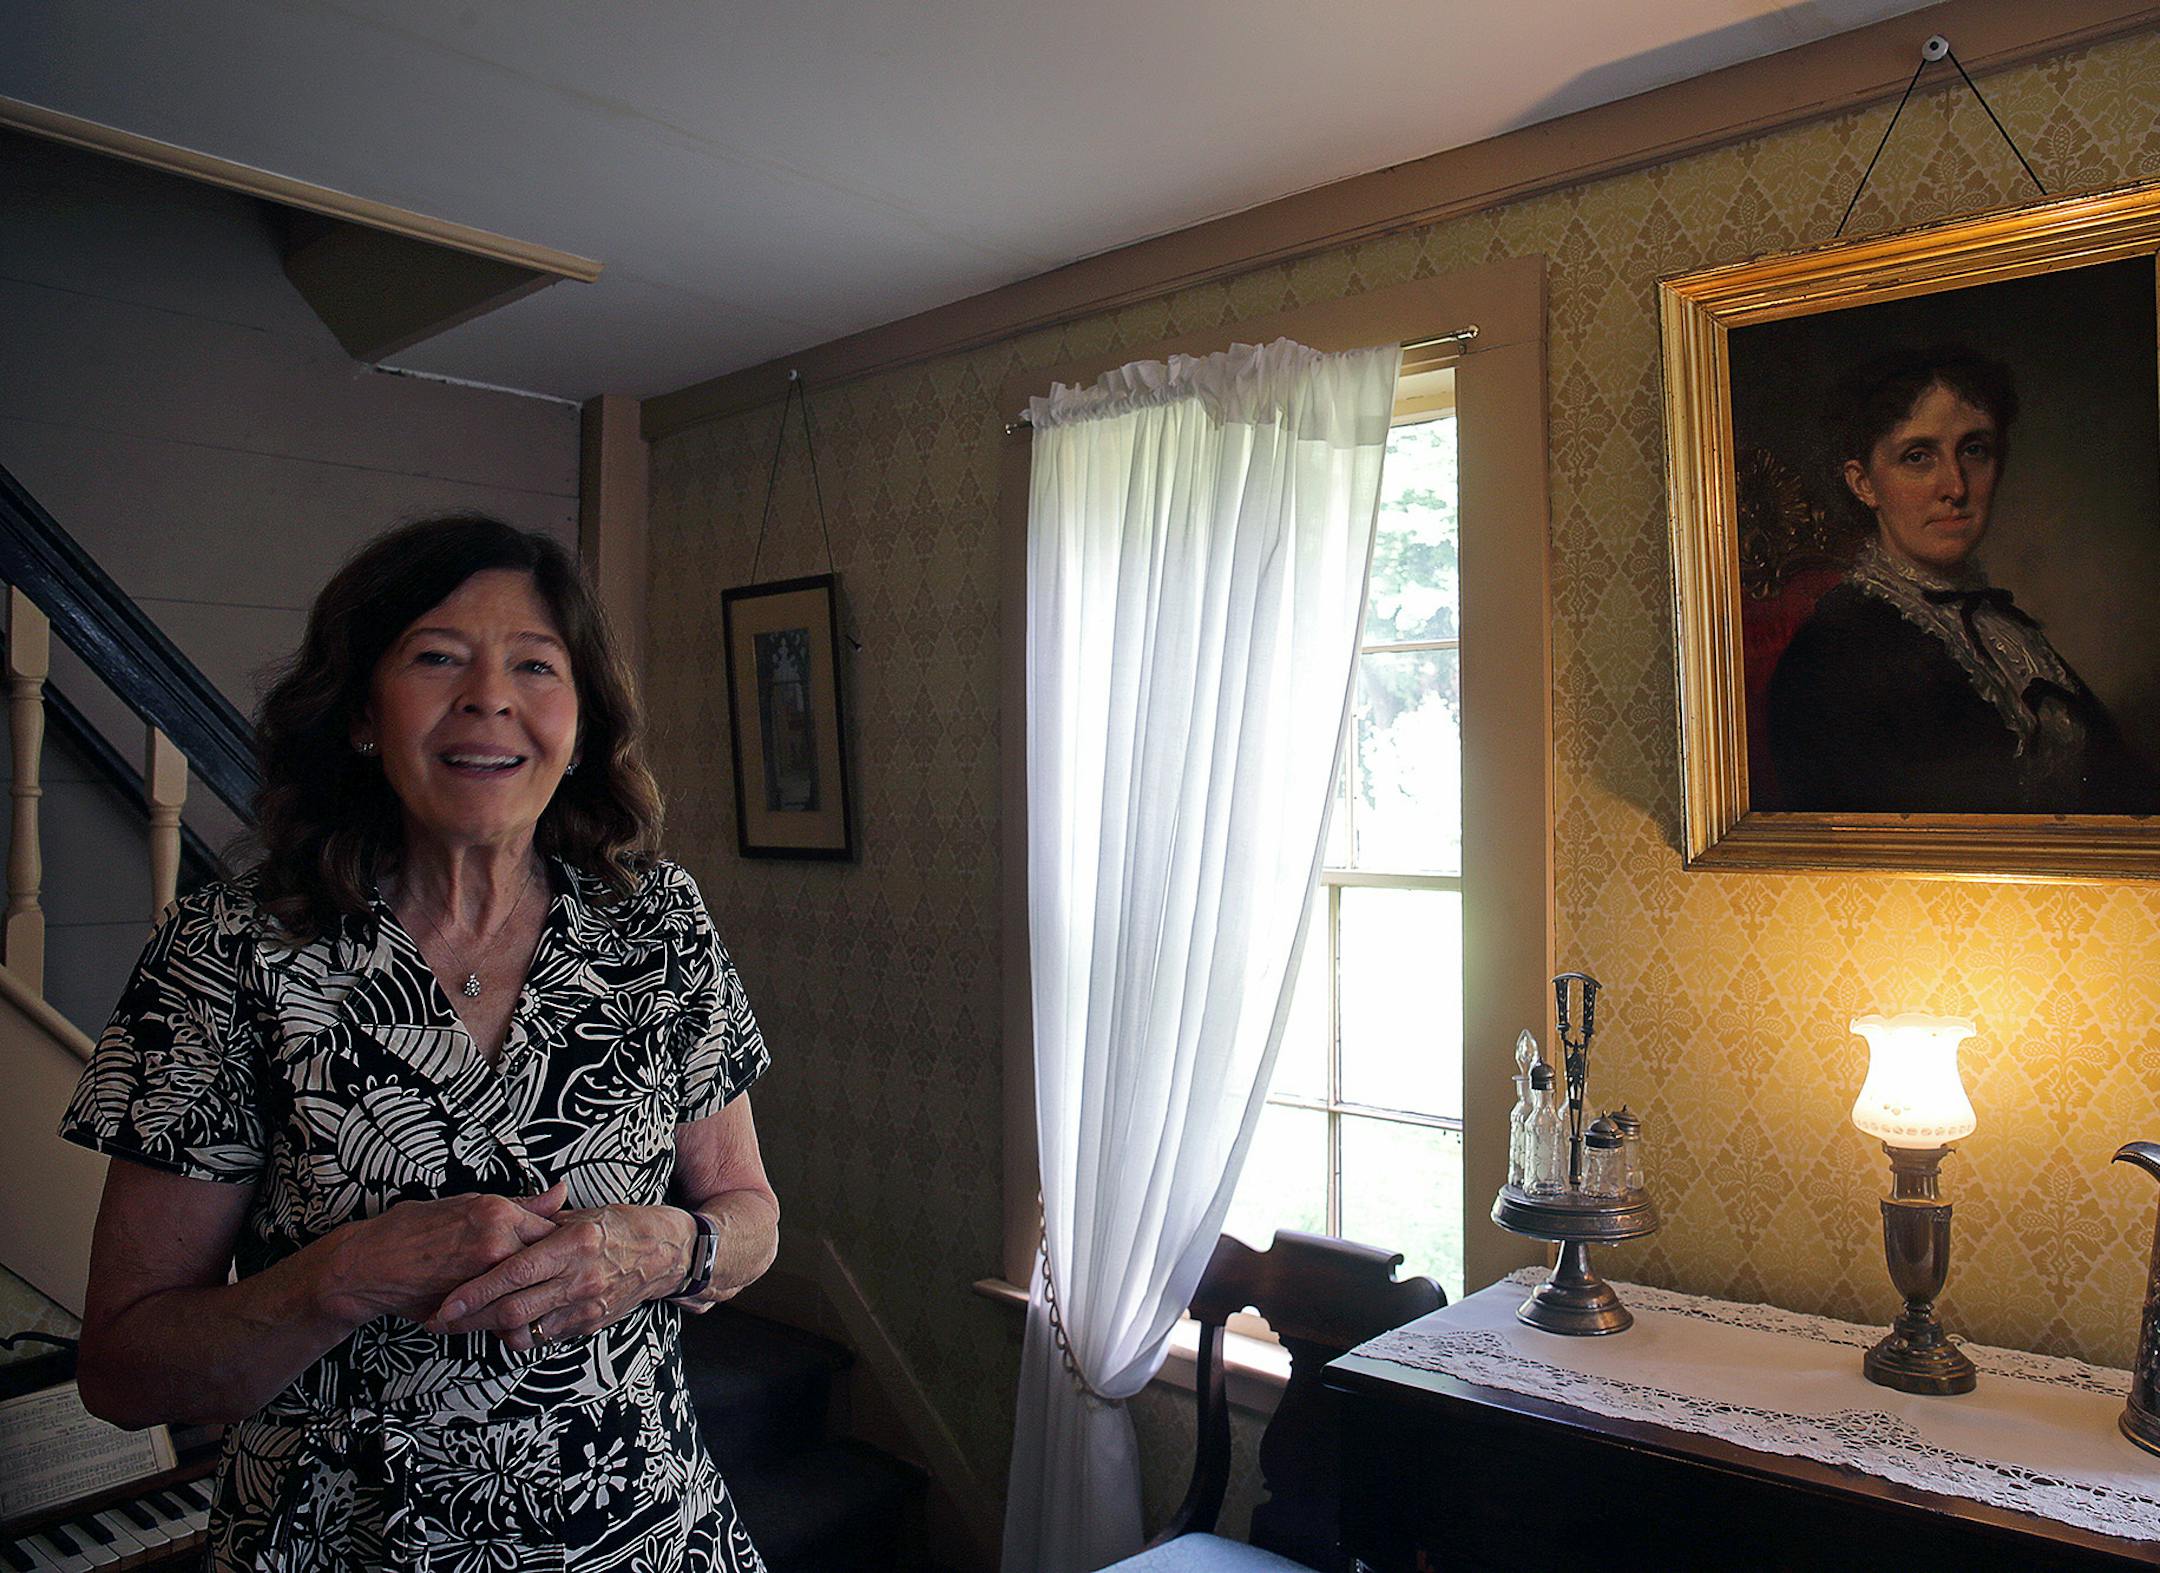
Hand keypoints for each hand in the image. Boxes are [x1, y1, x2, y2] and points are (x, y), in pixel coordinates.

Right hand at [322, 1181, 566, 1326]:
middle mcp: (498, 1238)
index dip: (557, 1248)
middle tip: (544, 1282)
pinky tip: (500, 1315)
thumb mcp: (467, 1205)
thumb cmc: (412, 1230)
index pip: (554, 1232)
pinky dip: (507, 1316)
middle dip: (549, 1276)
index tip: (556, 1257)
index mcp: (499, 1211)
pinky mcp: (470, 1302)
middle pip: (548, 1263)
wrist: (367, 1264)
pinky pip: (505, 1312)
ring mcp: (484, 1272)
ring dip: (530, 1298)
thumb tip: (560, 1191)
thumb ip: (519, 1206)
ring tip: (522, 1299)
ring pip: (530, 1291)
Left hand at [426, 1204, 690, 1350]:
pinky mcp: (591, 1324)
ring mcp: (587, 1306)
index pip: (512, 1273)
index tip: (444, 1303)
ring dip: (488, 1331)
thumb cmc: (623, 1226)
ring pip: (525, 1330)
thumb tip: (504, 1223)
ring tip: (464, 1324)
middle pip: (511, 1310)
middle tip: (439, 1322)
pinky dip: (520, 1333)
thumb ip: (543, 1222)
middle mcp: (579, 1279)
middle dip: (468, 1320)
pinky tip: (504, 1323)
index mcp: (573, 1244)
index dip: (474, 1292)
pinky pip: (545, 1336)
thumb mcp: (584, 1214)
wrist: (669, 1253)